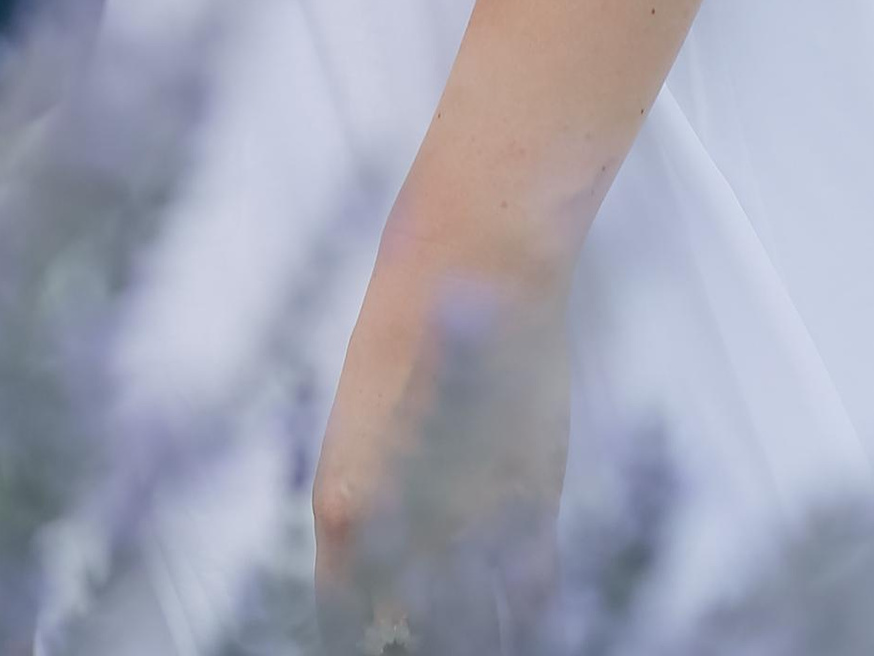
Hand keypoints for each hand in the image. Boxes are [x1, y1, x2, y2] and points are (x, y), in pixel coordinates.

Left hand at [314, 219, 568, 632]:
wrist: (475, 256)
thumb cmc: (408, 321)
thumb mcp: (366, 419)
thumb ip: (375, 497)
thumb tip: (385, 560)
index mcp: (343, 507)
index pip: (341, 625)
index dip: (359, 642)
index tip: (375, 639)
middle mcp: (402, 529)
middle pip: (405, 639)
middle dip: (415, 642)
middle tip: (422, 633)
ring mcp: (471, 520)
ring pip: (472, 632)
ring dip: (470, 636)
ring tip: (469, 632)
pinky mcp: (532, 503)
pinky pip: (527, 599)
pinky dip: (523, 620)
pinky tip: (518, 623)